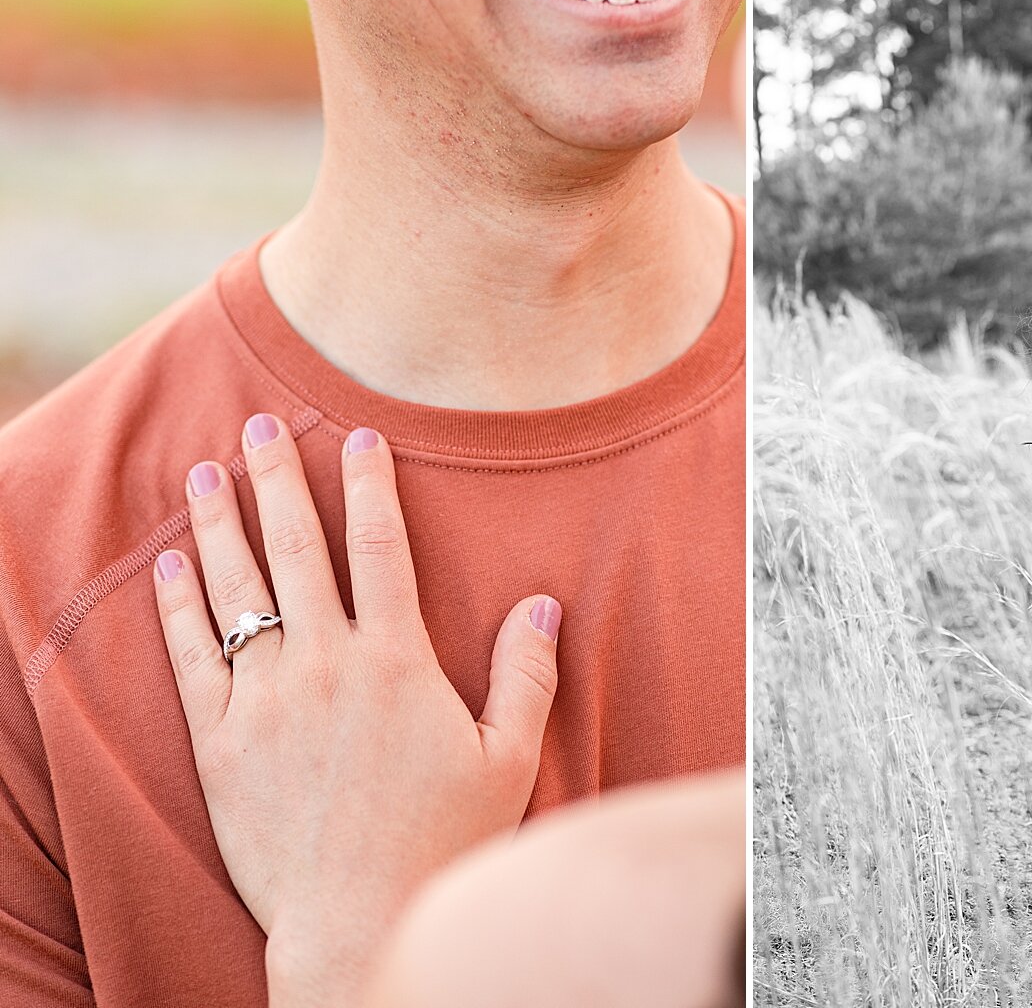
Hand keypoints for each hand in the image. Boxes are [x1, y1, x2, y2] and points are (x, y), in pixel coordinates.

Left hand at [152, 415, 560, 1006]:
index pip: (382, 549)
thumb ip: (525, 676)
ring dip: (217, 524)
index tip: (359, 437)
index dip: (371, 485)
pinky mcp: (221, 744)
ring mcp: (266, 702)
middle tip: (258, 425)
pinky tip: (170, 567)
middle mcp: (326, 666)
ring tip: (201, 472)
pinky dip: (178, 607)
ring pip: (236, 590)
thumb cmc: (443, 845)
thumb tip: (542, 604)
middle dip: (277, 478)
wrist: (358, 924)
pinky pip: (193, 658)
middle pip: (296, 549)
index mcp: (398, 662)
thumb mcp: (508, 759)